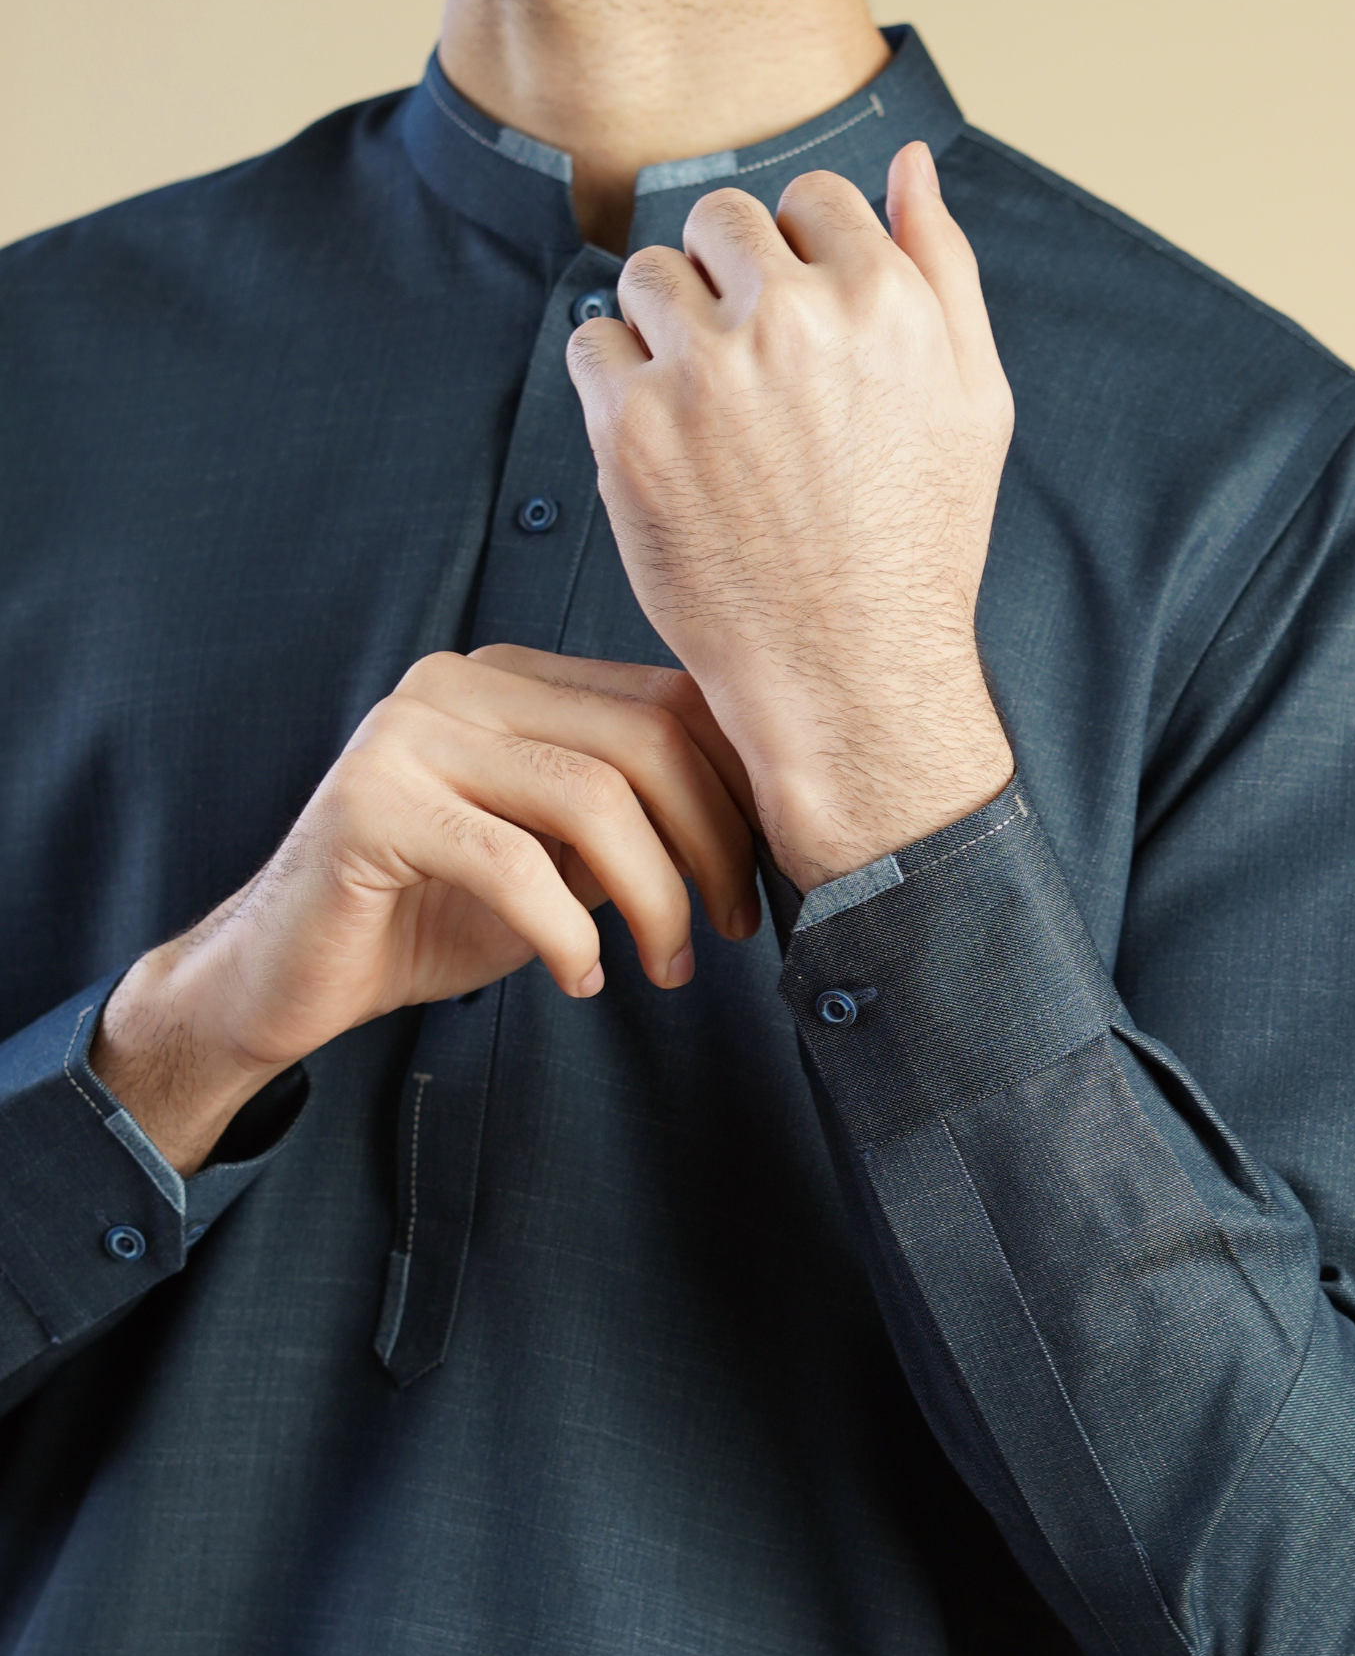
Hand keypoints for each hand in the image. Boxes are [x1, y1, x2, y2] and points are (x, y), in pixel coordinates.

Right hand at [90, 645, 758, 1175]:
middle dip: (712, 846)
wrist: (290, 975)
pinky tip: (579, 977)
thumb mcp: (560, 862)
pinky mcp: (370, 802)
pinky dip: (567, 933)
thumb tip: (758, 831)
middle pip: (644, 739)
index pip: (666, 701)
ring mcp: (408, 732)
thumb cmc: (429, 916)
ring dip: (654, 898)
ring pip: (592, 797)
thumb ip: (636, 825)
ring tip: (662, 969)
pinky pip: (513, 863)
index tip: (764, 880)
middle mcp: (460, 683)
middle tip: (728, 931)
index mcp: (513, 679)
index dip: (737, 792)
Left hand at [566, 139, 1016, 891]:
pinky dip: (615, 382)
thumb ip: (944, 268)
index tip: (801, 327)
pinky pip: (593, 343)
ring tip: (702, 407)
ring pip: (645, 273)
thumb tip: (909, 163)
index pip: (812, 198)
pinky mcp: (632, 429)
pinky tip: (662, 440)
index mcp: (884, 300)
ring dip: (664, 322)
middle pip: (719, 218)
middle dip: (726, 278)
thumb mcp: (973, 402)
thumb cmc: (917, 545)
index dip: (801, 259)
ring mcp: (705, 373)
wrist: (849, 678)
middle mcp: (793, 321)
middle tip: (746, 370)